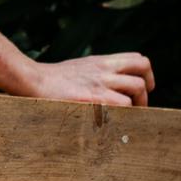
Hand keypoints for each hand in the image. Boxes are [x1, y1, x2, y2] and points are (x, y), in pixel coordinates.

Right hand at [20, 53, 155, 105]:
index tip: (141, 89)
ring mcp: (101, 82)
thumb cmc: (52, 80)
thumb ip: (96, 73)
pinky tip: (114, 122)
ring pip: (137, 88)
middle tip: (139, 105)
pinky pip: (124, 105)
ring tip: (126, 118)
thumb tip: (109, 87)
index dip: (145, 74)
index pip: (137, 58)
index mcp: (101, 61)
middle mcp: (104, 69)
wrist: (33, 80)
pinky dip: (124, 115)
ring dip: (138, 105)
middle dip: (147, 89)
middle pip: (143, 67)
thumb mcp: (78, 68)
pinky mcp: (95, 98)